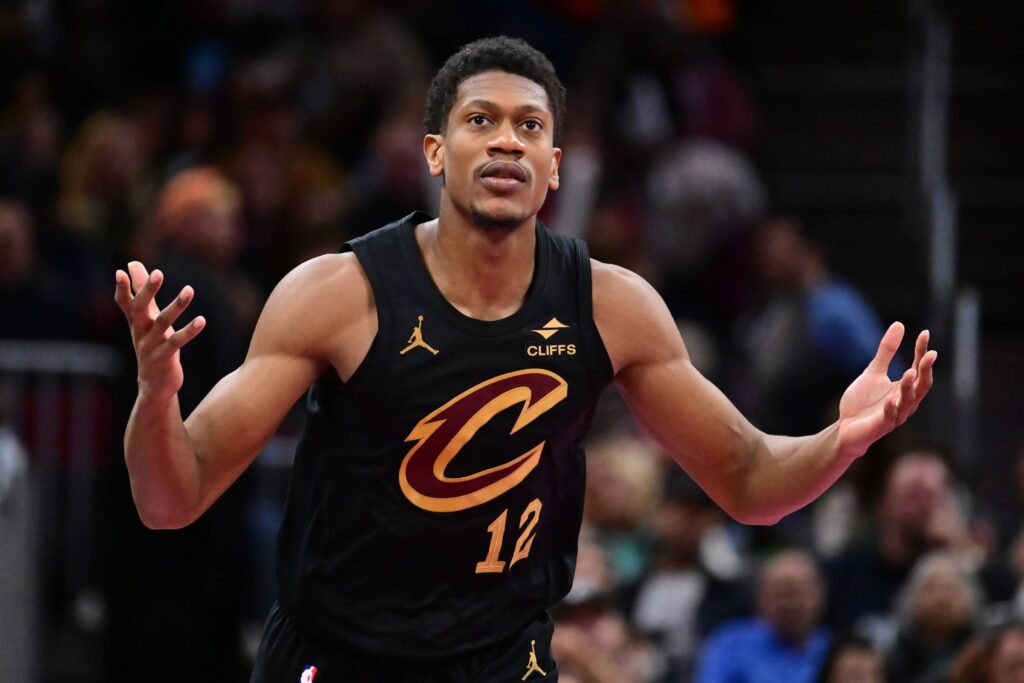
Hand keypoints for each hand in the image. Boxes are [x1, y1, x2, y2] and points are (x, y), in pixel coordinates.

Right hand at [114, 261, 204, 403]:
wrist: (153, 385)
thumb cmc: (152, 345)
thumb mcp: (146, 319)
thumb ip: (141, 292)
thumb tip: (132, 264)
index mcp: (136, 322)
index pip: (126, 303)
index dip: (123, 289)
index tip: (121, 272)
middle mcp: (140, 332)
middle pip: (141, 309)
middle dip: (148, 291)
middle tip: (158, 273)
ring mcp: (151, 346)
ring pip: (163, 323)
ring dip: (176, 306)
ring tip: (189, 289)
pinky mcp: (164, 358)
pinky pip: (177, 342)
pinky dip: (189, 331)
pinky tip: (202, 320)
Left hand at [836, 322, 936, 458]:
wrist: (845, 428)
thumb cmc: (863, 402)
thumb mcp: (873, 372)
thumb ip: (886, 351)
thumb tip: (899, 324)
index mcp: (904, 388)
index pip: (918, 368)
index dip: (922, 352)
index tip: (924, 333)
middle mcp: (904, 402)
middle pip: (921, 385)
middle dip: (925, 370)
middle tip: (930, 354)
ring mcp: (894, 415)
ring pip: (908, 402)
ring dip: (909, 387)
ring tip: (911, 372)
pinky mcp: (881, 427)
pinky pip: (889, 418)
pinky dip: (890, 409)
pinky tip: (890, 400)